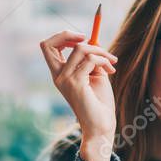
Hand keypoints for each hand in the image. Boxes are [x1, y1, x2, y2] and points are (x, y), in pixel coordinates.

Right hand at [39, 30, 117, 160]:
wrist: (102, 125)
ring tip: (111, 63)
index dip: (63, 37)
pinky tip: (111, 71)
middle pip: (49, 44)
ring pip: (80, 49)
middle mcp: (58, 76)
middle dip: (69, 34)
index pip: (48, 47)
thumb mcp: (95, 74)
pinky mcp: (76, 83)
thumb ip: (91, 58)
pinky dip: (104, 60)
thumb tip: (93, 40)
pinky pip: (91, 60)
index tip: (82, 38)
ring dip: (100, 51)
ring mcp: (65, 80)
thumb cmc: (99, 103)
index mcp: (60, 74)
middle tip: (89, 37)